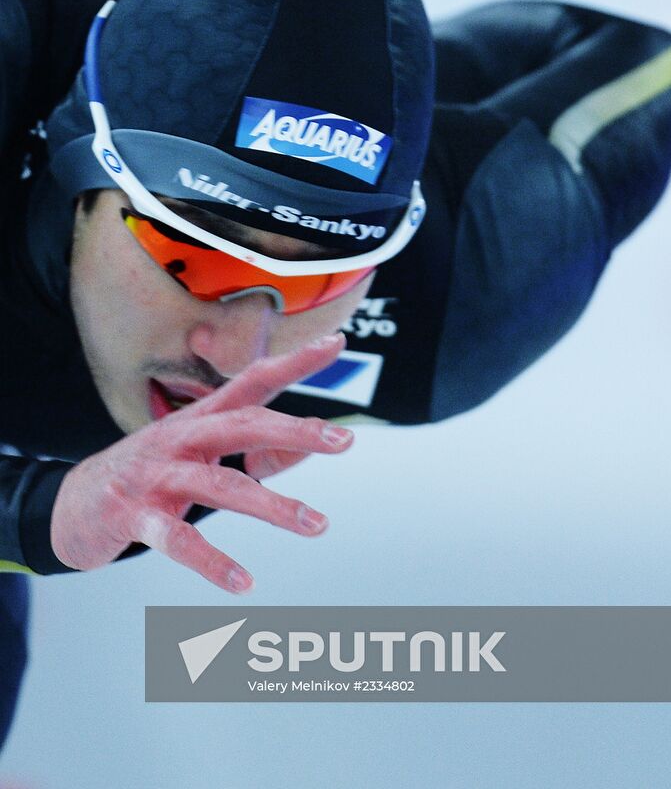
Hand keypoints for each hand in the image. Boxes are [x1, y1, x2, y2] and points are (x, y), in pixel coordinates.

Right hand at [50, 334, 352, 592]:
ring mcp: (156, 475)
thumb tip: (306, 445)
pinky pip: (177, 540)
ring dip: (273, 506)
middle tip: (344, 441)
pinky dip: (212, 562)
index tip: (336, 342)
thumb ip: (252, 448)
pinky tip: (243, 582)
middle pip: (243, 424)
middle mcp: (180, 437)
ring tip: (317, 524)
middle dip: (295, 431)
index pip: (253, 381)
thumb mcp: (199, 454)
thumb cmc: (150, 474)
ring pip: (220, 485)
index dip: (294, 362)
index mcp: (199, 418)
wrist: (71, 505)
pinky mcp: (133, 515)